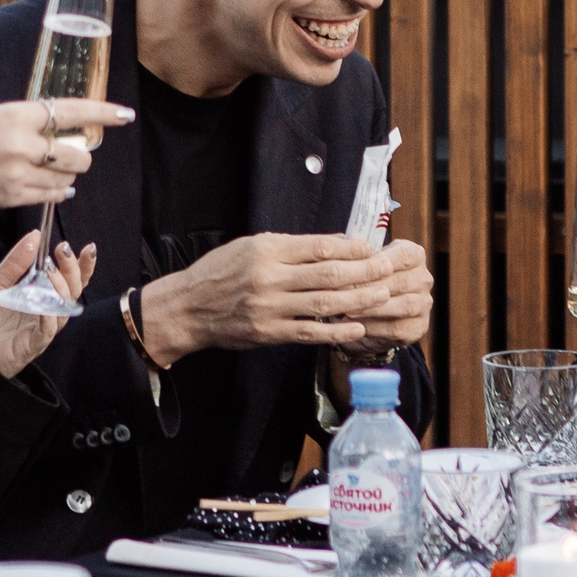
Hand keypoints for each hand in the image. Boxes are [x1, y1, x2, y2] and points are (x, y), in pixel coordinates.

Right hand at [0, 99, 131, 207]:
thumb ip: (24, 118)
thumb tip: (53, 125)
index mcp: (16, 117)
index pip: (71, 112)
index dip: (102, 113)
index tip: (126, 115)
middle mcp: (20, 147)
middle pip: (75, 156)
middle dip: (81, 156)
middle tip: (75, 153)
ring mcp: (16, 176)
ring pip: (65, 181)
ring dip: (68, 175)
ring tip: (57, 169)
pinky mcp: (10, 198)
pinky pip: (49, 197)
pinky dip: (57, 192)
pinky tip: (58, 188)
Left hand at [0, 230, 96, 378]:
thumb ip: (15, 263)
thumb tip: (35, 236)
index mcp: (40, 297)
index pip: (70, 281)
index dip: (82, 267)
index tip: (85, 248)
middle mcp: (45, 312)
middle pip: (72, 292)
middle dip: (73, 270)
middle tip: (62, 252)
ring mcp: (40, 329)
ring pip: (64, 309)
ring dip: (60, 288)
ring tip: (48, 271)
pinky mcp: (32, 345)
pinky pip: (48, 329)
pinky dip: (49, 314)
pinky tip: (42, 301)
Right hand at [136, 232, 408, 364]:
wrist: (187, 308)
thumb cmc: (221, 272)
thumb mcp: (251, 246)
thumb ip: (291, 247)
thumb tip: (335, 244)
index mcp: (267, 250)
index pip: (320, 247)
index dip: (351, 249)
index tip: (372, 249)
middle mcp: (269, 277)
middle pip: (329, 274)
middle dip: (365, 272)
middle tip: (388, 270)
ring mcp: (269, 307)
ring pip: (324, 303)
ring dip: (359, 300)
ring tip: (382, 295)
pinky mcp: (268, 333)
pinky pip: (309, 332)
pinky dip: (336, 330)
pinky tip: (357, 326)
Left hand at [330, 240, 432, 360]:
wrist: (366, 317)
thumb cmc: (362, 282)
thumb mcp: (360, 264)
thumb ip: (356, 258)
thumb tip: (339, 255)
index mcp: (414, 255)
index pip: (403, 255)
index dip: (378, 263)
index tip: (352, 268)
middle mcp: (424, 279)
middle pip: (401, 282)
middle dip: (370, 288)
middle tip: (342, 292)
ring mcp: (424, 304)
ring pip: (404, 305)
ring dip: (373, 308)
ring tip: (347, 310)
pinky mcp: (418, 328)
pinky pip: (398, 328)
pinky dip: (375, 327)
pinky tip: (355, 326)